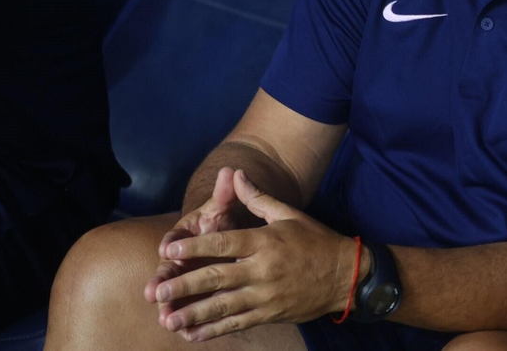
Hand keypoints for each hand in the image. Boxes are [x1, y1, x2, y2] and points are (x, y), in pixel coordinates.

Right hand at [145, 166, 248, 315]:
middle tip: (154, 293)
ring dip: (171, 306)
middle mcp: (181, 256)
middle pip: (171, 268)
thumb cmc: (221, 222)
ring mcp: (186, 276)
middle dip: (163, 281)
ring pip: (177, 292)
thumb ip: (224, 194)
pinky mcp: (194, 294)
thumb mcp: (222, 208)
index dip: (172, 243)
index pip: (177, 236)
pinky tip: (187, 336)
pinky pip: (191, 308)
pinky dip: (189, 321)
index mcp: (187, 234)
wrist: (223, 236)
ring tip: (166, 321)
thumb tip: (231, 171)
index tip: (166, 249)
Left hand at [151, 169, 362, 340]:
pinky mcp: (271, 315)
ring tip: (168, 320)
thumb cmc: (315, 240)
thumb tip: (235, 173)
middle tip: (157, 292)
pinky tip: (193, 335)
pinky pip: (239, 324)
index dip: (194, 247)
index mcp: (263, 243)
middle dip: (185, 287)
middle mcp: (262, 271)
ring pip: (225, 307)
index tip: (167, 251)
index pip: (222, 244)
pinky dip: (215, 331)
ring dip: (194, 315)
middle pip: (217, 279)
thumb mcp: (288, 214)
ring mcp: (266, 297)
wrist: (349, 277)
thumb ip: (257, 198)